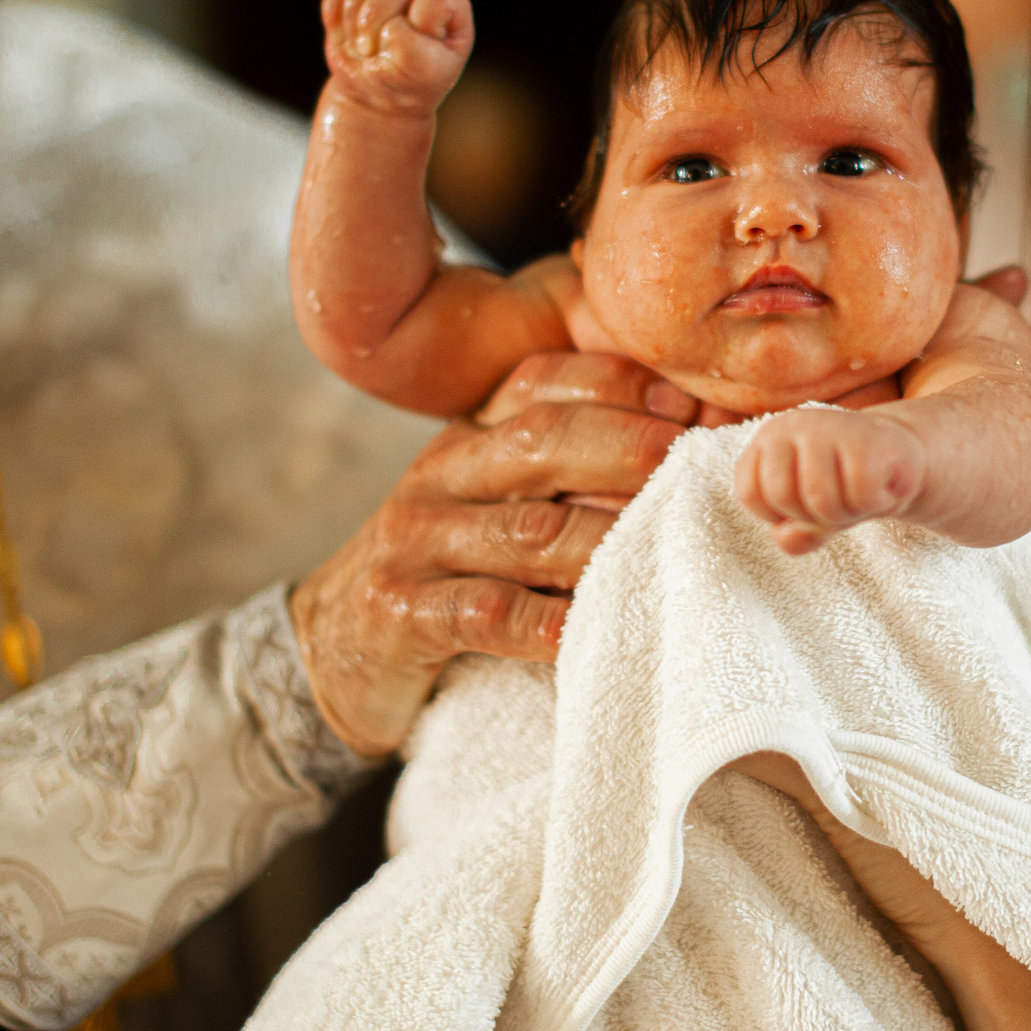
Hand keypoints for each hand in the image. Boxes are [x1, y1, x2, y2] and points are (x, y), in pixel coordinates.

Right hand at [291, 354, 694, 756]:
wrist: (334, 648)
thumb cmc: (449, 569)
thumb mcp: (496, 500)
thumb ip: (570, 467)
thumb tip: (688, 433)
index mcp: (470, 434)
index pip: (544, 382)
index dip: (623, 386)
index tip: (697, 407)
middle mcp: (440, 473)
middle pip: (542, 441)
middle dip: (628, 448)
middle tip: (695, 467)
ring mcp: (414, 541)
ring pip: (527, 530)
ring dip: (606, 541)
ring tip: (671, 552)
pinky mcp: (399, 612)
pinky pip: (484, 613)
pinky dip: (545, 624)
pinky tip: (590, 632)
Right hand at [320, 0, 474, 117]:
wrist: (378, 97)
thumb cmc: (409, 85)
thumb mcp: (423, 75)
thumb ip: (412, 47)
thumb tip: (389, 24)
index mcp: (451, 9)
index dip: (419, 21)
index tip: (412, 52)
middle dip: (376, 22)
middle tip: (370, 53)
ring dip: (354, 19)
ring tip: (359, 48)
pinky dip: (334, 15)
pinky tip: (340, 37)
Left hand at [733, 408, 926, 553]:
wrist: (899, 454)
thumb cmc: (844, 483)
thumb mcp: (811, 514)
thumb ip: (793, 534)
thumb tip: (787, 537)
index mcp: (769, 438)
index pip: (749, 492)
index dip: (776, 515)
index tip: (801, 508)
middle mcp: (795, 424)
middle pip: (782, 497)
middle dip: (811, 516)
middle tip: (836, 502)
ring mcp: (831, 426)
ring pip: (822, 501)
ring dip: (847, 513)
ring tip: (859, 494)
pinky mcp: (870, 438)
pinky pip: (862, 496)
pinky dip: (875, 503)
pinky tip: (881, 485)